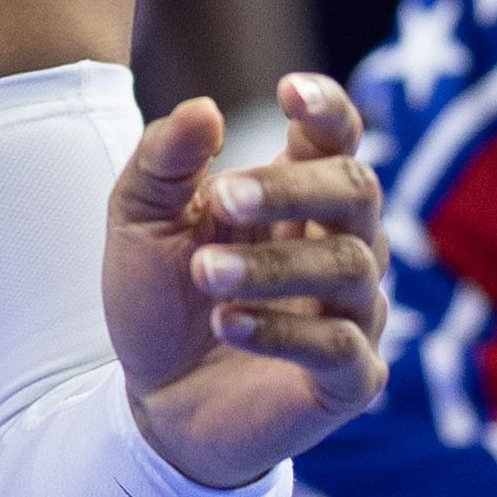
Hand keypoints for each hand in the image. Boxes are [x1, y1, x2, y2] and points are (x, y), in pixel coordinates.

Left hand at [101, 73, 390, 487]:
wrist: (154, 404)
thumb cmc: (160, 300)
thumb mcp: (140, 221)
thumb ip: (164, 161)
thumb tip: (204, 108)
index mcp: (299, 198)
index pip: (337, 139)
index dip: (327, 109)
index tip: (288, 91)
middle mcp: (342, 246)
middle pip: (356, 190)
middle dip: (292, 188)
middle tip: (222, 197)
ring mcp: (354, 313)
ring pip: (349, 267)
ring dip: (271, 265)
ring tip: (205, 274)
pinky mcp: (350, 380)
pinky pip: (338, 346)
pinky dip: (281, 331)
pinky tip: (224, 324)